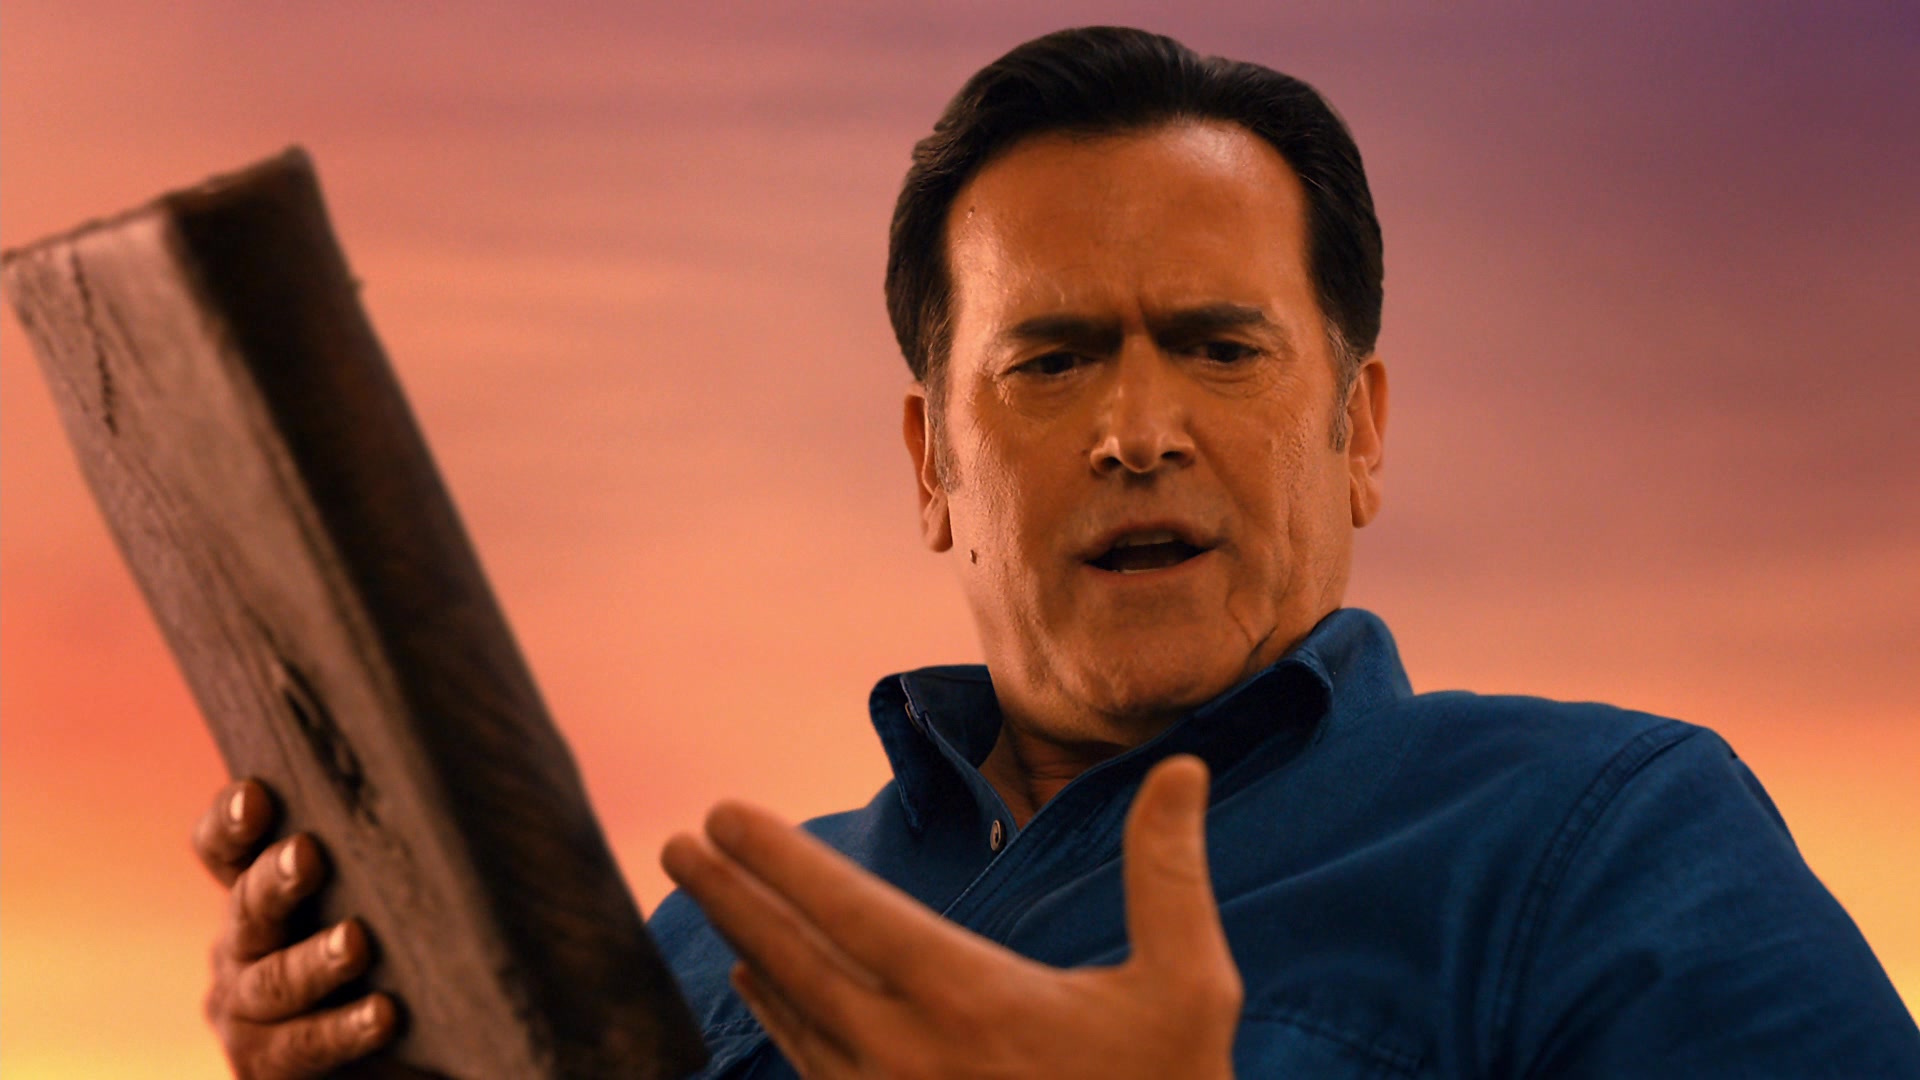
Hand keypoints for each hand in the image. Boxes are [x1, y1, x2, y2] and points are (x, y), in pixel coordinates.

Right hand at [193, 779, 398, 1077]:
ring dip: (314, 961)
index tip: (255, 794)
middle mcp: (239, 950)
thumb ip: (376, 853)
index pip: (222, 852)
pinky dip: (345, 1028)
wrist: (379, 1053)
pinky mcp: (268, 1066)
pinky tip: (384, 1013)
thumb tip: (445, 775)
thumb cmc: (384, 955)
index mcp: (255, 896)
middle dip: (275, 882)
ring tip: (356, 941)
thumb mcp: (368, 897)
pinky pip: (305, 1045)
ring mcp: (247, 1012)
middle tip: (309, 855)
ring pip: (274, 981)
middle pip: (246, 910)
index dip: (229, 824)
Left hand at [661, 755, 1241, 1078]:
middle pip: (795, 958)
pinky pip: (816, 1069)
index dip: (779, 857)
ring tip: (711, 901)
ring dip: (749, 949)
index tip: (724, 814)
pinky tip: (763, 989)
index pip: (849, 909)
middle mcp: (909, 1052)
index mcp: (971, 998)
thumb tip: (1185, 767)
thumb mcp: (1189, 990)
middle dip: (731, 893)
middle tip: (680, 844)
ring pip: (796, 1017)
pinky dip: (780, 1020)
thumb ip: (1170, 874)